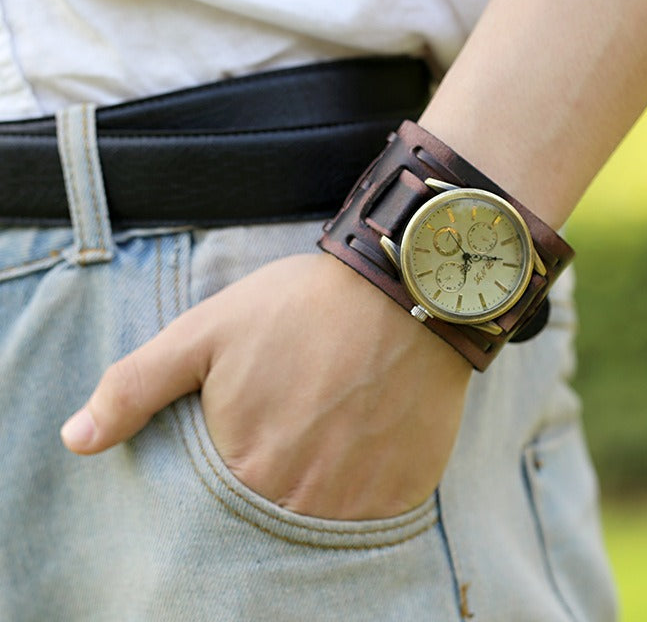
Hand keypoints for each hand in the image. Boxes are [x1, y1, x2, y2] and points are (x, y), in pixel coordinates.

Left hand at [60, 253, 471, 518]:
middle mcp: (301, 499)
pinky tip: (363, 440)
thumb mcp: (205, 331)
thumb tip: (76, 440)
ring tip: (328, 432)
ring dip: (319, 486)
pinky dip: (364, 487)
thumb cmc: (300, 307)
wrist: (400, 289)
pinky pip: (375, 514)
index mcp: (244, 468)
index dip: (230, 466)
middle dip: (275, 477)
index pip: (216, 507)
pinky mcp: (408, 489)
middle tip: (295, 427)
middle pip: (272, 515)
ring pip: (324, 519)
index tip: (250, 434)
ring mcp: (360, 500)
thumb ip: (135, 387)